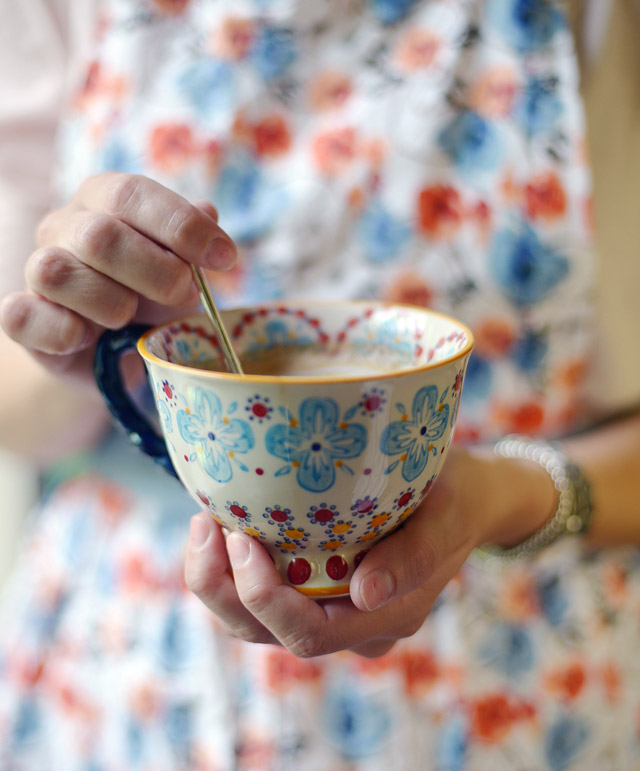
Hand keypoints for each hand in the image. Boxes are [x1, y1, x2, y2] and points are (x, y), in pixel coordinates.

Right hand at [0, 173, 235, 384]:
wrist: (120, 352)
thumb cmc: (153, 297)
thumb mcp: (184, 267)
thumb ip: (192, 241)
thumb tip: (208, 211)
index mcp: (105, 200)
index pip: (131, 193)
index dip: (180, 225)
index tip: (224, 258)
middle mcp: (65, 227)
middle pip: (99, 236)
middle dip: (155, 272)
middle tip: (183, 294)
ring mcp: (37, 270)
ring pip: (56, 272)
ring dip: (109, 303)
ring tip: (129, 319)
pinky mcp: (24, 317)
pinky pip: (20, 315)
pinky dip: (60, 330)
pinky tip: (88, 338)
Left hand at [184, 447, 555, 657]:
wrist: (469, 496)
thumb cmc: (459, 499)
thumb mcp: (448, 514)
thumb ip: (415, 555)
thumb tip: (366, 593)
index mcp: (385, 615)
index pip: (311, 634)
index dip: (267, 598)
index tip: (245, 539)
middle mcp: (350, 622)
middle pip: (269, 633)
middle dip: (224, 589)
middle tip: (207, 527)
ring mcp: (330, 604)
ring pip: (255, 619)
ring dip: (217, 579)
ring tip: (203, 522)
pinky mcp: (315, 580)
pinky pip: (262, 589)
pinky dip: (232, 565)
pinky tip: (220, 522)